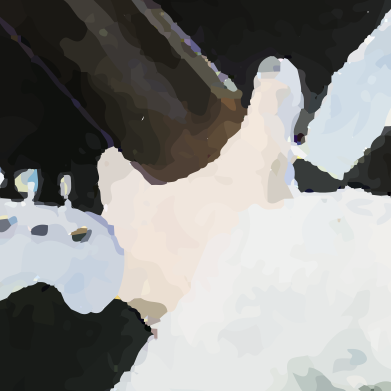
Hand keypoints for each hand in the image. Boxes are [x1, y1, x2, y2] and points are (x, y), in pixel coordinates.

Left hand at [98, 59, 300, 323]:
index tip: (163, 148)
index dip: (134, 154)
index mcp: (126, 205)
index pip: (112, 169)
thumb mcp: (261, 156)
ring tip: (219, 225)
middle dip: (157, 201)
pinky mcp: (170, 324)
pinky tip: (229, 266)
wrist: (263, 309)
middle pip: (127, 214)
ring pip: (148, 255)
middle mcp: (121, 251)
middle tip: (200, 184)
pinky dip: (193, 277)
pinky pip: (173, 291)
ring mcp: (142, 295)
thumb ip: (268, 109)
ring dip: (174, 243)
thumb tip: (278, 66)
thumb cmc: (242, 222)